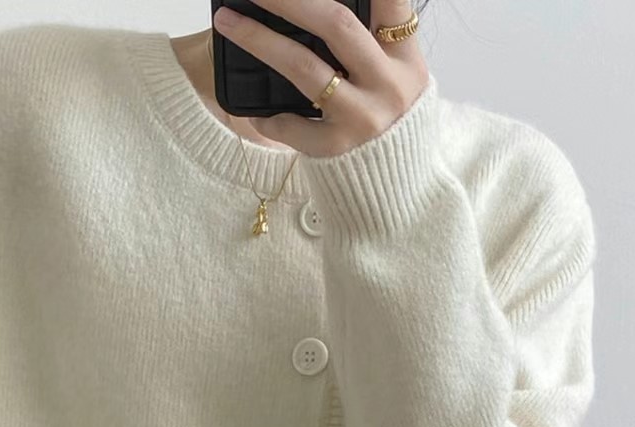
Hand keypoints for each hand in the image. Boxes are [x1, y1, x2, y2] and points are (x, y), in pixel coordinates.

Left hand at [211, 0, 429, 157]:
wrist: (401, 199)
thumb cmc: (392, 133)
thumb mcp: (401, 85)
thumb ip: (376, 49)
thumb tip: (321, 13)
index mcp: (406, 63)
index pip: (392, 4)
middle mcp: (388, 86)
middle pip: (335, 24)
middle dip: (289, 0)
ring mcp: (362, 119)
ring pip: (304, 66)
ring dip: (259, 40)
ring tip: (228, 23)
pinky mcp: (337, 151)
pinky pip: (291, 124)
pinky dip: (270, 117)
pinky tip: (257, 113)